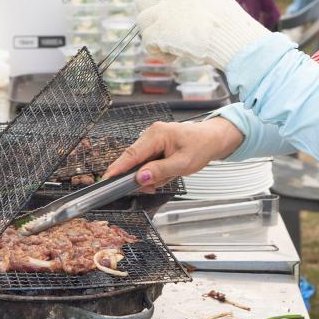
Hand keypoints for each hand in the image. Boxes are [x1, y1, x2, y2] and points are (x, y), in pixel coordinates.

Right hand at [104, 118, 244, 192]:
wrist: (213, 139)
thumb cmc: (201, 147)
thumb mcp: (183, 164)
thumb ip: (160, 171)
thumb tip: (140, 178)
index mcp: (157, 134)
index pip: (132, 154)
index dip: (118, 168)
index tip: (106, 179)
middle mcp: (151, 133)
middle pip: (134, 160)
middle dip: (144, 176)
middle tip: (157, 185)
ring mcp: (152, 138)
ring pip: (141, 163)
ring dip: (153, 174)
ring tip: (171, 174)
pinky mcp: (155, 144)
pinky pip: (148, 161)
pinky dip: (156, 170)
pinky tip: (168, 171)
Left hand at [135, 0, 268, 68]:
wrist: (234, 39)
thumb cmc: (232, 26)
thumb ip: (192, 1)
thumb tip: (181, 15)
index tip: (163, 12)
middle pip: (143, 0)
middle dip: (150, 17)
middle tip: (164, 32)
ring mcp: (163, 11)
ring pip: (141, 22)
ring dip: (152, 35)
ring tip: (171, 47)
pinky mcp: (159, 31)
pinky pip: (146, 42)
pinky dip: (157, 52)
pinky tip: (173, 56)